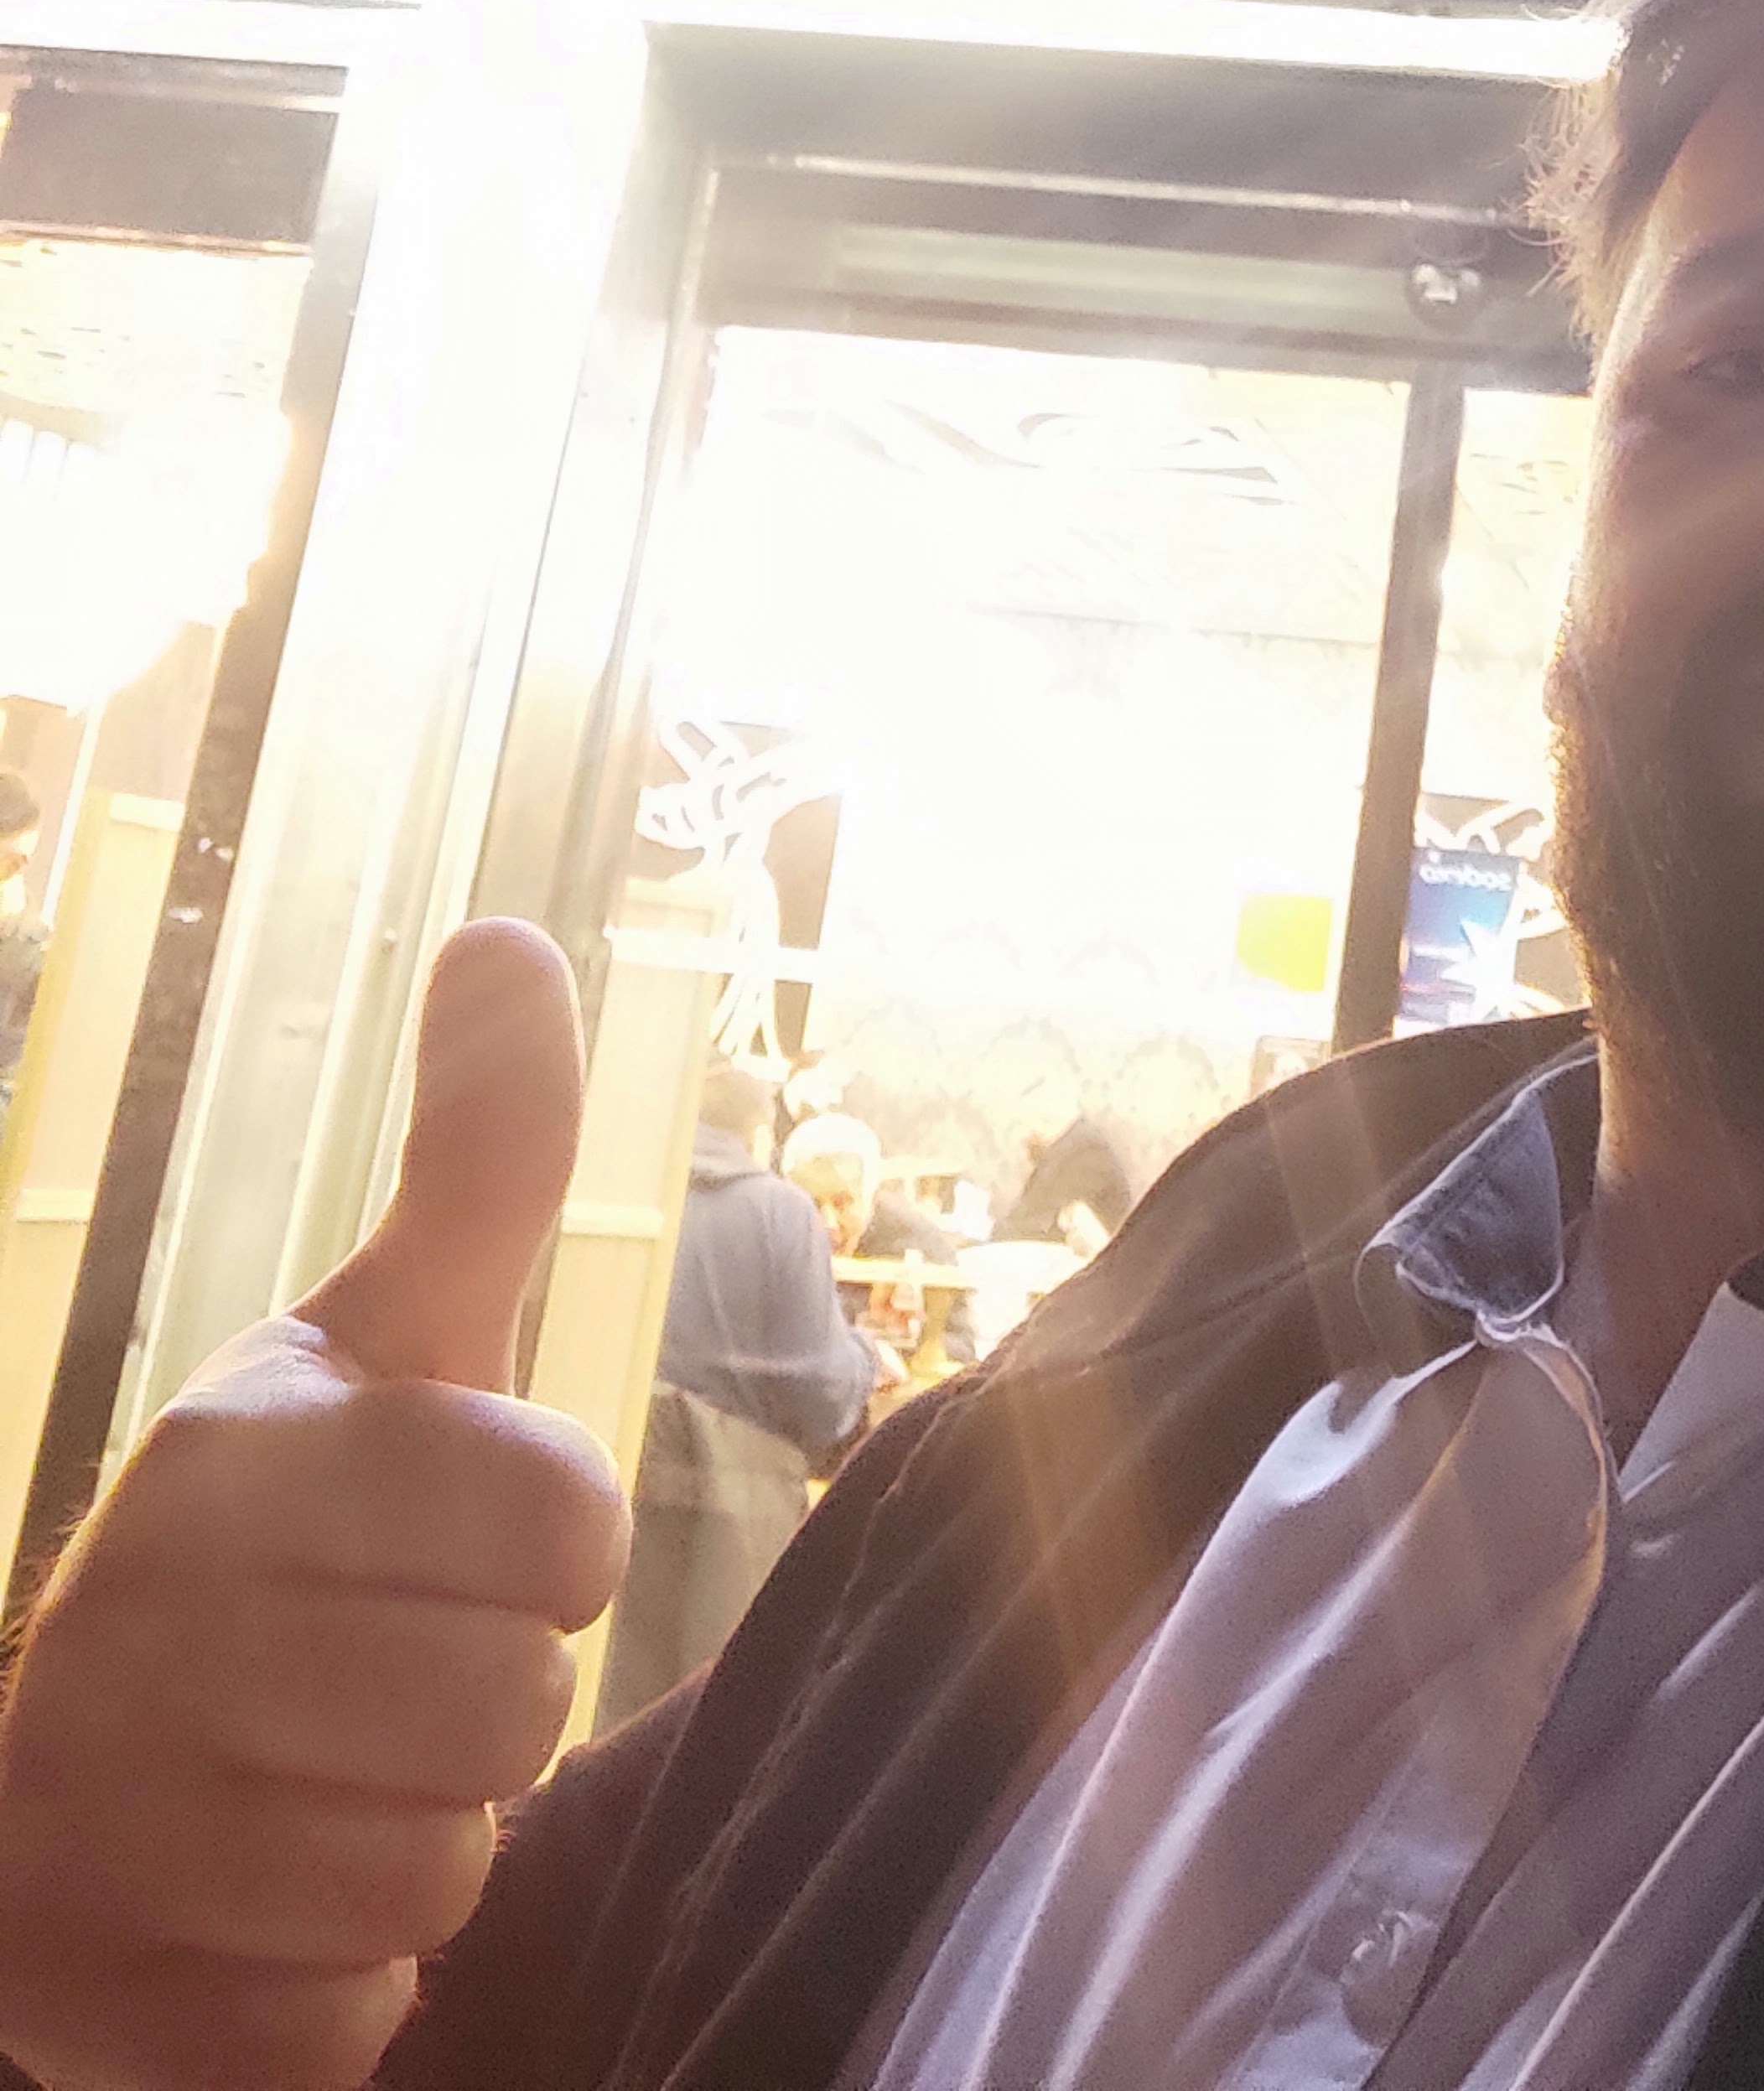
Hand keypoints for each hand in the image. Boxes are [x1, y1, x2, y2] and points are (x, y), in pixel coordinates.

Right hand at [0, 923, 629, 2090]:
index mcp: (236, 1451)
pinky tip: (261, 1914)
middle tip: (392, 1682)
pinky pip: (340, 2031)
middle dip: (487, 1715)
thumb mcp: (392, 1335)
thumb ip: (479, 1151)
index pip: (558, 1517)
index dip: (557, 1550)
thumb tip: (506, 931)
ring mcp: (99, 1826)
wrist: (56, 1790)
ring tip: (324, 1788)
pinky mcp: (95, 2014)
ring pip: (432, 1878)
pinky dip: (335, 1994)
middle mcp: (144, 1621)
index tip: (477, 1547)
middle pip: (509, 1715)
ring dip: (416, 1855)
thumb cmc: (289, 1541)